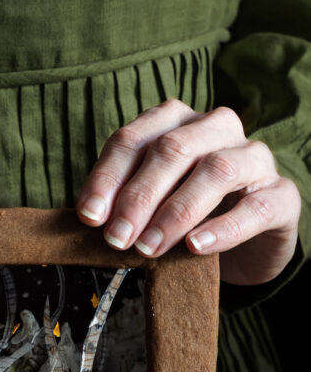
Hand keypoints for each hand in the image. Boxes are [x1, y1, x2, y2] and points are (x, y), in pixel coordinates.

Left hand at [76, 99, 300, 284]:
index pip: (134, 139)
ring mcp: (255, 158)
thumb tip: (91, 216)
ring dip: (176, 212)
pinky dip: (224, 228)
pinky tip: (196, 247)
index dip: (108, 177)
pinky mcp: (282, 194)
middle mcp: (217, 129)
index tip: (89, 216)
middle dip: (138, 196)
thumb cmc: (187, 217)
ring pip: (216, 170)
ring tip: (149, 247)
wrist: (245, 247)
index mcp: (176, 123)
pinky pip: (256, 206)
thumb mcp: (150, 205)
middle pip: (172, 150)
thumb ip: (122, 201)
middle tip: (117, 238)